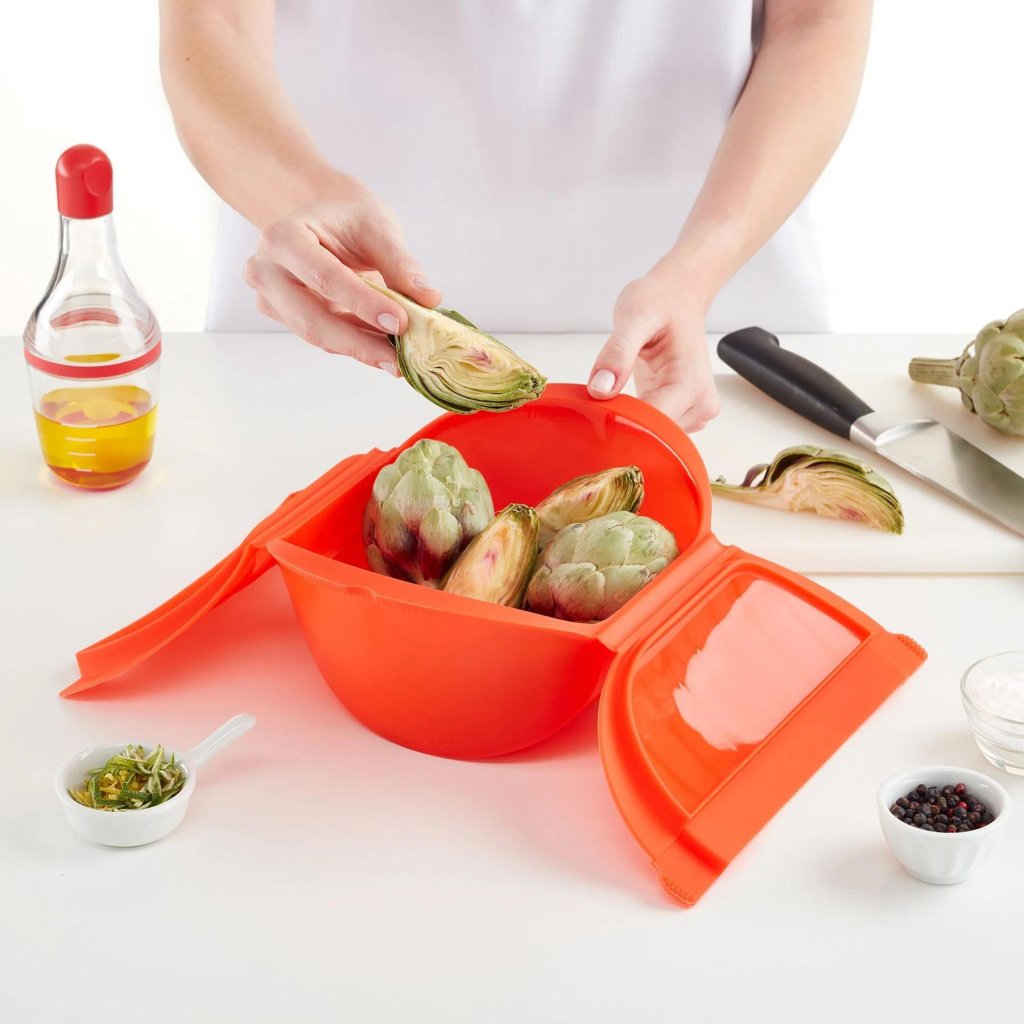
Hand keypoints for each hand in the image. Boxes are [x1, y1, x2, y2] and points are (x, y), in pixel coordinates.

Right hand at [242, 177, 441, 372]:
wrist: (322, 214)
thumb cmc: (346, 215)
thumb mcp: (377, 226)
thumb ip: (400, 263)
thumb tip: (429, 298)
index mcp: (283, 237)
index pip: (326, 278)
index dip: (364, 304)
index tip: (400, 323)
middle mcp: (266, 270)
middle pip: (313, 319)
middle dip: (360, 343)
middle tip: (399, 360)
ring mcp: (270, 297)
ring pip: (316, 335)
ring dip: (360, 349)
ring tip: (398, 359)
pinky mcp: (283, 316)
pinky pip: (321, 337)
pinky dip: (354, 344)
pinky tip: (383, 349)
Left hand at [587, 272, 720, 431]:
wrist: (677, 297)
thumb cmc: (660, 302)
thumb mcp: (634, 317)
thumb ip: (617, 353)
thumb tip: (601, 389)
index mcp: (691, 384)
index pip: (653, 426)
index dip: (621, 423)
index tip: (596, 413)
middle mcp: (700, 404)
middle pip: (654, 436)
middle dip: (623, 424)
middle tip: (600, 400)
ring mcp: (693, 412)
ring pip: (653, 437)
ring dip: (628, 423)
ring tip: (615, 392)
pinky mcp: (681, 413)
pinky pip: (654, 430)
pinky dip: (634, 420)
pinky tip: (625, 399)